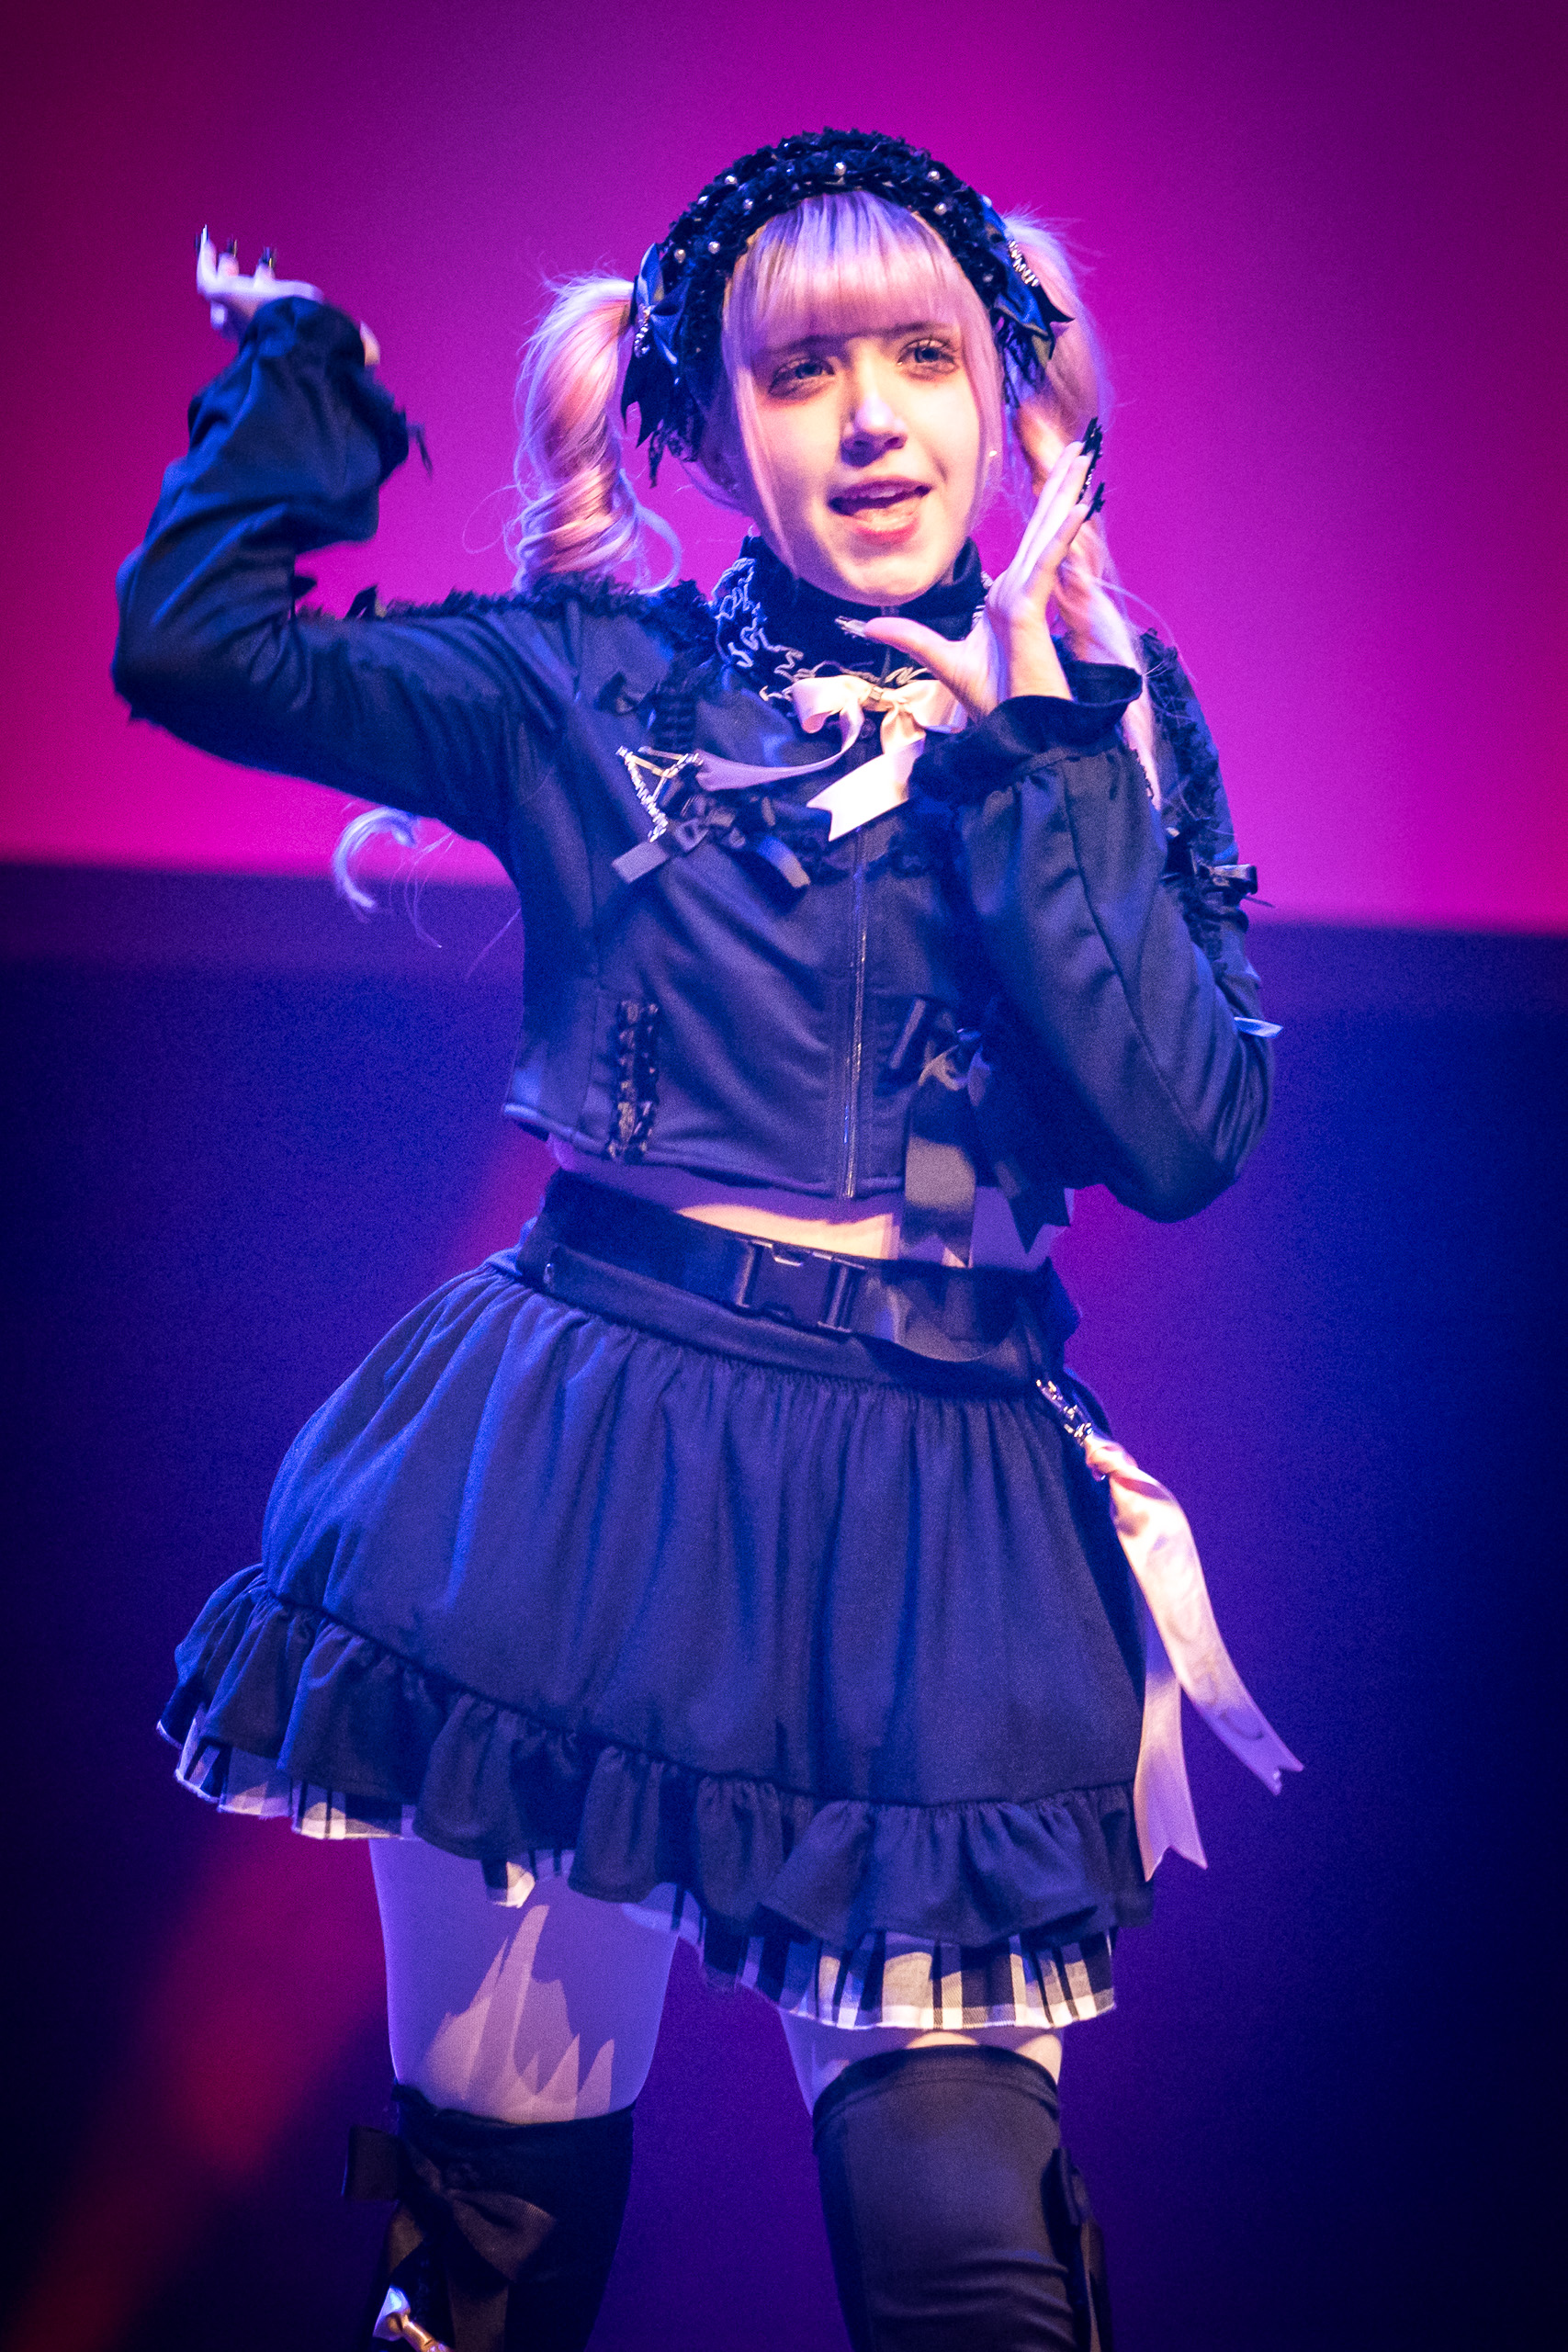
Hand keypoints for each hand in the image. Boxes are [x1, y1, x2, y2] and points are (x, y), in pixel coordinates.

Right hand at [195, 229, 378, 365]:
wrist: (289, 339)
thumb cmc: (312, 338)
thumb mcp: (336, 332)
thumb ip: (351, 341)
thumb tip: (372, 351)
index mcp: (276, 335)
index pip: (267, 318)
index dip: (268, 293)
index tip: (271, 275)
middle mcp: (252, 328)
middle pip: (237, 313)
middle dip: (242, 290)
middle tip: (246, 270)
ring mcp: (234, 313)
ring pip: (222, 296)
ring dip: (224, 277)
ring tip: (226, 258)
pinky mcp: (221, 296)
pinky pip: (208, 277)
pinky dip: (206, 260)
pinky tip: (207, 242)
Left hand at [859, 436, 1099, 718]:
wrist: (1020, 736)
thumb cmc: (994, 704)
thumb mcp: (943, 662)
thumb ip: (911, 638)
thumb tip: (869, 625)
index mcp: (1010, 597)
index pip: (1026, 544)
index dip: (1043, 508)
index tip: (1056, 474)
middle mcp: (1023, 592)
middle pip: (1041, 529)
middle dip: (1059, 487)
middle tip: (1077, 447)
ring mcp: (1029, 600)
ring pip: (1047, 537)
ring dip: (1065, 496)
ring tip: (1082, 457)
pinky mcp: (1034, 613)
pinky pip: (1045, 566)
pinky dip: (1057, 537)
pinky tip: (1074, 509)